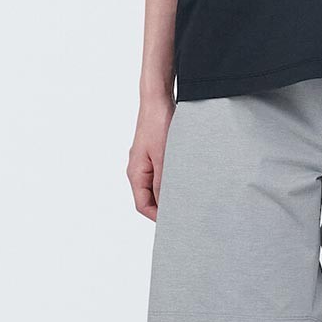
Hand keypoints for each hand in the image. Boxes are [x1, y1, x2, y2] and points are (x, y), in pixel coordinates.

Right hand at [127, 96, 174, 220]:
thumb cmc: (158, 124)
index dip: (158, 217)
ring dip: (169, 194)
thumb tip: (165, 206)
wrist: (158, 99)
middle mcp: (138, 170)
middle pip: (148, 199)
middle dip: (164, 207)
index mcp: (135, 173)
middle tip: (184, 213)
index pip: (143, 205)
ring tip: (186, 198)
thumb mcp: (163, 158)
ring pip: (156, 188)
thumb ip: (162, 184)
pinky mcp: (154, 155)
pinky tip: (184, 182)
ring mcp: (145, 163)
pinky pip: (161, 176)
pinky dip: (171, 182)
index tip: (175, 222)